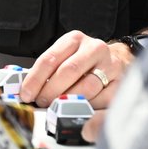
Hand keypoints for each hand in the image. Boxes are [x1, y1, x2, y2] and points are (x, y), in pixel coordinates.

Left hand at [19, 30, 135, 110]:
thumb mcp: (66, 56)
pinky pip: (103, 99)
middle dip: (51, 91)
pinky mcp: (121, 81)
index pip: (50, 59)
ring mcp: (110, 64)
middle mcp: (94, 48)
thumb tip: (27, 89)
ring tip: (59, 107)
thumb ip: (49, 70)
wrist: (120, 58)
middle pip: (68, 71)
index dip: (35, 79)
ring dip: (69, 101)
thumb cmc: (85, 60)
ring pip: (87, 87)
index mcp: (75, 39)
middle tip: (42, 102)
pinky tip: (80, 109)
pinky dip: (88, 107)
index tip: (26, 94)